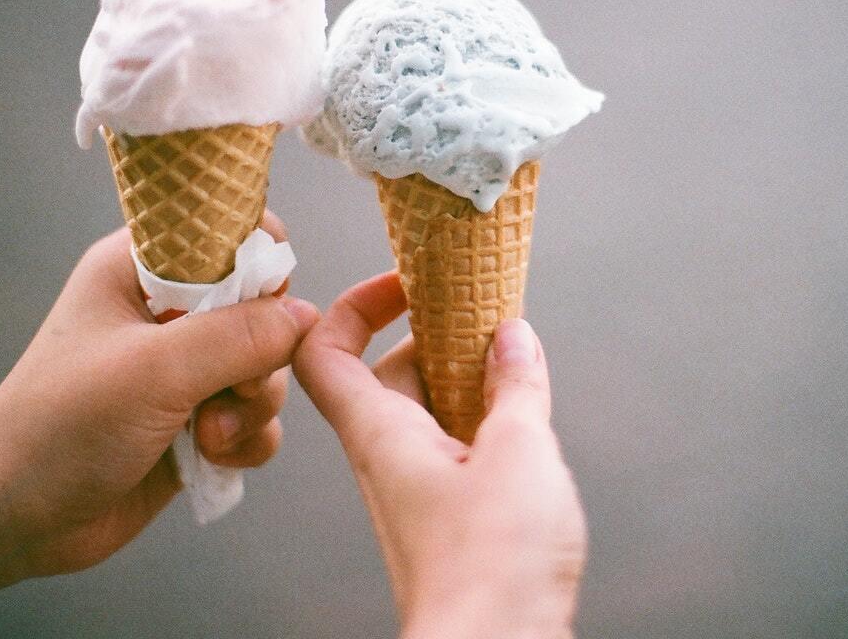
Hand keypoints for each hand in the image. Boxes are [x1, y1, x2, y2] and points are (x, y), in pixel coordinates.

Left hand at [0, 217, 318, 600]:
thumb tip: (305, 318)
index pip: (227, 232)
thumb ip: (239, 336)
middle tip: (233, 390)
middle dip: (261, 356)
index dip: (258, 264)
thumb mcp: (153, 370)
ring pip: (266, 368)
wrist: (11, 519)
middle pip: (261, 308)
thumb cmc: (60, 426)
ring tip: (210, 436)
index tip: (261, 307)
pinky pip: (257, 418)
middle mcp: (167, 312)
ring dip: (253, 407)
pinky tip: (213, 458)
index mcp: (140, 270)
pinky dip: (248, 440)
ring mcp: (184, 370)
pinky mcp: (197, 421)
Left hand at [294, 273, 586, 638]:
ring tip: (516, 362)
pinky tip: (524, 420)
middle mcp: (387, 459)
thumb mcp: (518, 450)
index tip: (407, 280)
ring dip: (464, 378)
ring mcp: (416, 491)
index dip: (353, 304)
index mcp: (381, 433)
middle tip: (485, 313)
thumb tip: (513, 337)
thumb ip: (515, 386)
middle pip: (388, 373)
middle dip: (435, 335)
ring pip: (426, 412)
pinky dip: (480, 420)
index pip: (323, 351)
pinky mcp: (446, 520)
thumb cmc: (490, 568)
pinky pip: (451, 449)